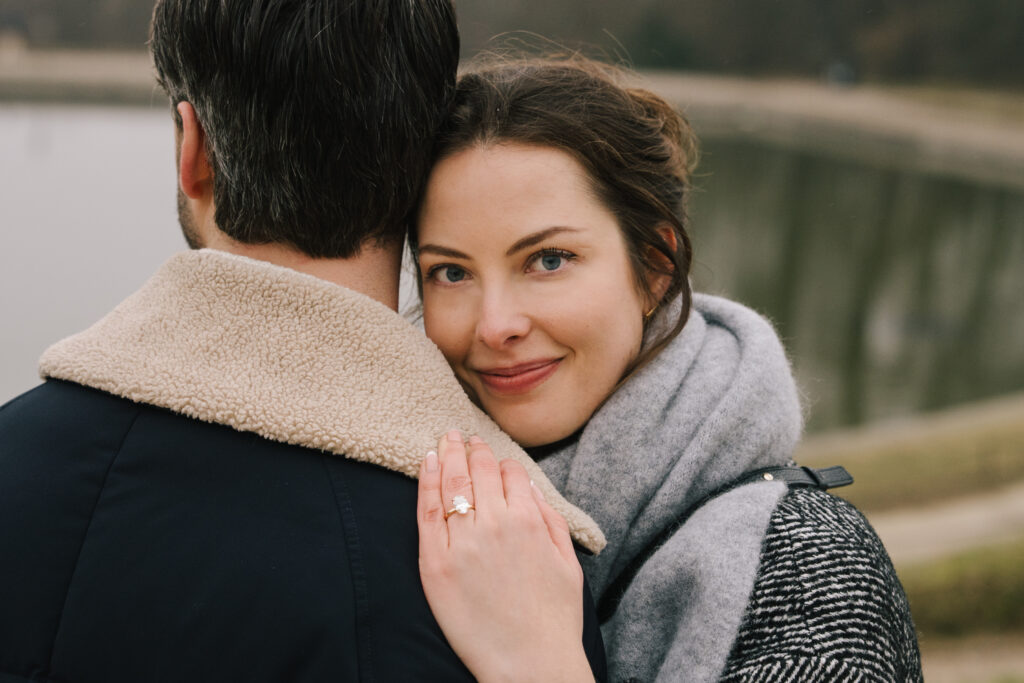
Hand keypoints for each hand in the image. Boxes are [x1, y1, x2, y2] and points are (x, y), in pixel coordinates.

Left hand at [417, 430, 593, 682]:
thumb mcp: (567, 563)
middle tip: (462, 434)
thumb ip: (550, 520)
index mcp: (529, 522)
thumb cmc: (553, 620)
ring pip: (452, 483)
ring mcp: (462, 544)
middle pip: (479, 471)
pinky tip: (427, 463)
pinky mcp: (435, 565)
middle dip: (472, 448)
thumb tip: (531, 488)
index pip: (511, 474)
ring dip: (448, 455)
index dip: (502, 463)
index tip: (493, 456)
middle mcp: (495, 525)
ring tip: (444, 439)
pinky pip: (427, 513)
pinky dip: (426, 482)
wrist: (528, 665)